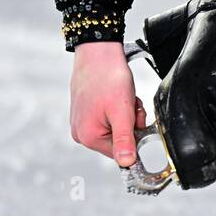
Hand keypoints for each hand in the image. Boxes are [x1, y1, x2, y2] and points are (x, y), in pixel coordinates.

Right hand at [70, 41, 146, 166]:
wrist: (98, 52)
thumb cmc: (108, 77)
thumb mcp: (122, 112)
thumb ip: (125, 140)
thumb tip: (127, 163)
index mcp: (88, 137)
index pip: (121, 152)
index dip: (134, 136)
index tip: (134, 118)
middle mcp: (81, 132)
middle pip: (119, 140)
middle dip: (130, 124)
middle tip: (129, 105)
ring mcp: (82, 122)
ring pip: (117, 128)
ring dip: (126, 115)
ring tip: (123, 98)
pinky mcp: (86, 112)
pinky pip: (109, 118)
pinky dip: (119, 109)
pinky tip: (117, 96)